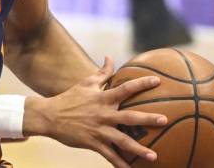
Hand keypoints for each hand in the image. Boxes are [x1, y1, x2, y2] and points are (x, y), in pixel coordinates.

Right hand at [23, 56, 166, 167]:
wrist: (49, 116)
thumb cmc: (69, 98)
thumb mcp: (85, 83)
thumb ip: (102, 72)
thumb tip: (110, 57)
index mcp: (102, 98)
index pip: (125, 89)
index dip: (141, 84)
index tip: (157, 81)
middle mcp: (103, 114)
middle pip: (129, 117)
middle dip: (147, 118)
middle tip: (164, 120)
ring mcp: (99, 130)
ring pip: (122, 140)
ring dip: (139, 149)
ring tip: (154, 156)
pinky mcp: (93, 143)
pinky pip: (110, 155)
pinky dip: (120, 164)